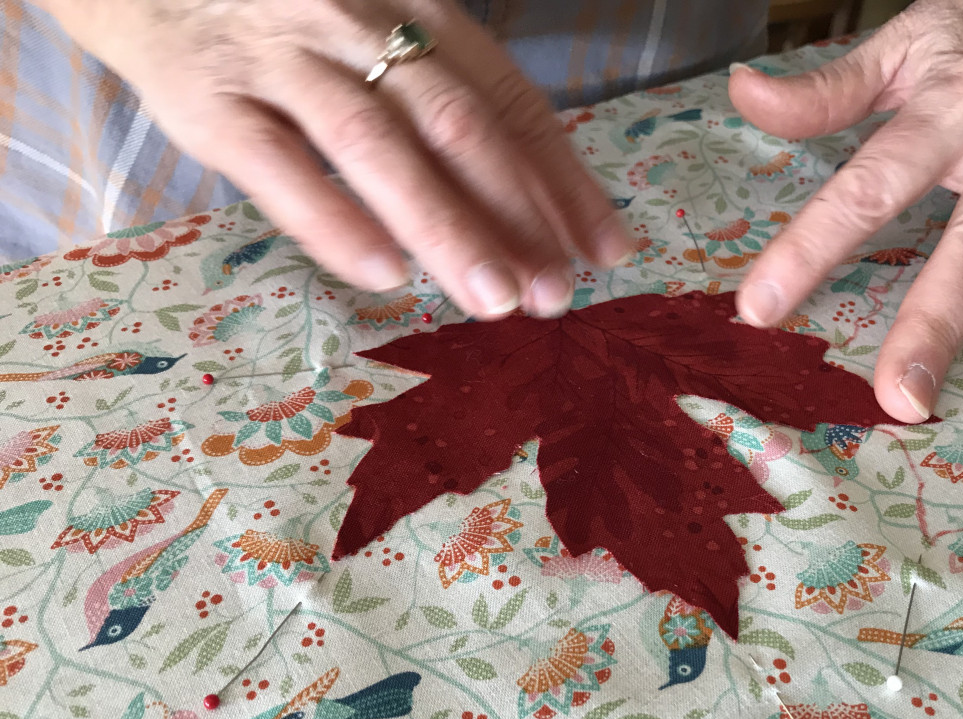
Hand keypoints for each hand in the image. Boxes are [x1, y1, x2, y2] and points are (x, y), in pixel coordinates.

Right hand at [42, 0, 631, 315]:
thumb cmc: (284, 19)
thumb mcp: (375, 36)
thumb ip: (440, 107)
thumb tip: (524, 212)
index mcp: (416, 11)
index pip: (509, 101)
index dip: (561, 179)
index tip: (605, 251)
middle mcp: (359, 25)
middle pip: (455, 125)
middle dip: (516, 214)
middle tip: (556, 294)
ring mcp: (284, 60)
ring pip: (377, 145)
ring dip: (444, 227)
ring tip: (493, 301)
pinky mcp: (212, 101)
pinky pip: (278, 165)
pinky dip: (334, 219)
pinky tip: (384, 274)